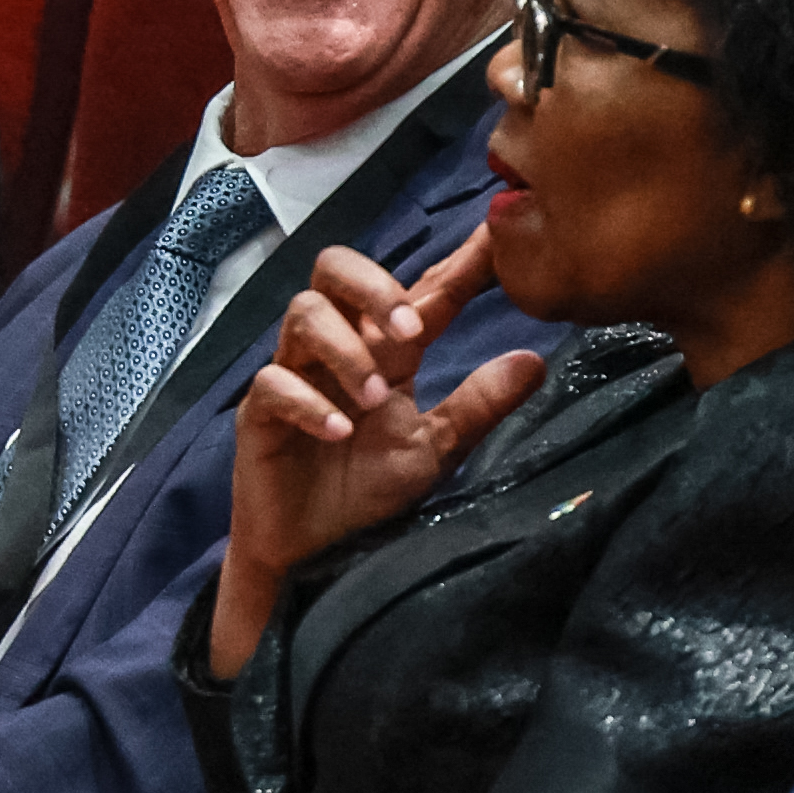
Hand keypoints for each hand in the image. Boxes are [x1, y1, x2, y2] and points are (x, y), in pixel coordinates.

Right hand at [209, 233, 549, 677]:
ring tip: (376, 395)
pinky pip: (273, 384)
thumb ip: (478, 404)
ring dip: (346, 349)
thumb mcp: (436, 450)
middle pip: (335, 270)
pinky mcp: (258, 413)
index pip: (420, 290)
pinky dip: (308, 402)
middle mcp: (335, 349)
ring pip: (304, 315)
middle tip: (411, 329)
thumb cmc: (364, 491)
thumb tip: (536, 360)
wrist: (311, 554)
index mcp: (383, 351)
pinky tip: (339, 430)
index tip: (494, 238)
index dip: (457, 263)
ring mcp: (293, 375)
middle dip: (373, 286)